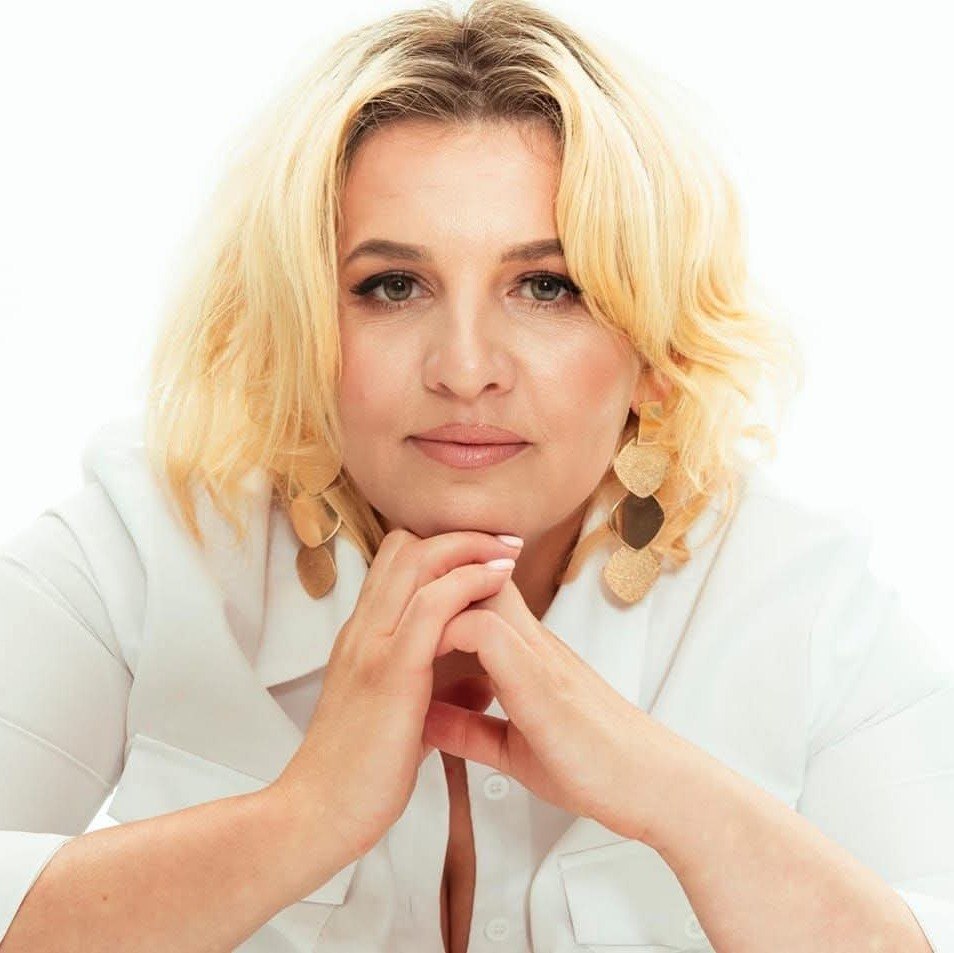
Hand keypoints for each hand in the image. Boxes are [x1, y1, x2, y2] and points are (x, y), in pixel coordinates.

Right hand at [272, 528, 522, 861]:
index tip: (483, 555)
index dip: (440, 549)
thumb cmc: (360, 771)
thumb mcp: (397, 717)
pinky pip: (432, 604)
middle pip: (406, 548)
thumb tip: (476, 683)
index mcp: (363, 637)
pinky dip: (469, 580)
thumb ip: (432, 690)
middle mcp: (363, 630)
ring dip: (471, 547)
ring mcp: (373, 645)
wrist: (317, 814)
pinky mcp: (390, 670)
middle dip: (461, 536)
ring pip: (418, 562)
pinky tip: (498, 580)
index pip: (395, 563)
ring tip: (509, 552)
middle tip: (504, 542)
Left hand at [424, 577, 661, 841]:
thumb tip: (425, 718)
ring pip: (479, 592)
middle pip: (475, 575)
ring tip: (404, 621)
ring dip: (439, 597)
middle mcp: (531, 641)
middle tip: (395, 598)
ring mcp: (537, 655)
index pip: (476, 593)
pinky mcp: (540, 681)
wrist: (648, 784)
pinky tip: (425, 654)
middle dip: (434, 575)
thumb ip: (470, 727)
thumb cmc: (589, 764)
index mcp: (524, 653)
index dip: (438, 589)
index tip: (401, 609)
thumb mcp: (513, 745)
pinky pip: (487, 633)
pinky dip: (452, 633)